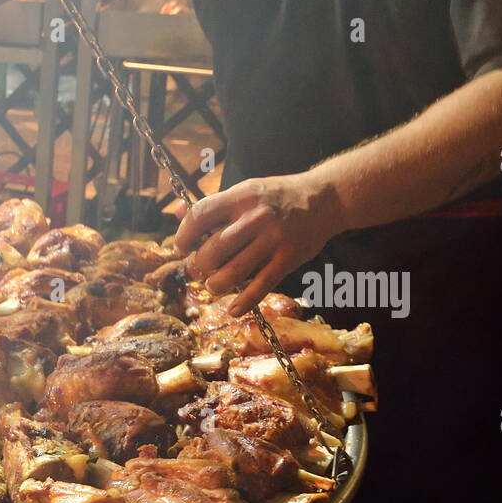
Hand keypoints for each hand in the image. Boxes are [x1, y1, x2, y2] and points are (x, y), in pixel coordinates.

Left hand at [173, 172, 345, 315]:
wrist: (324, 198)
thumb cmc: (276, 197)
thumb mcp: (245, 192)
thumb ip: (213, 205)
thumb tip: (177, 211)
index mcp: (240, 197)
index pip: (201, 215)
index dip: (184, 235)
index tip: (182, 247)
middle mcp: (256, 217)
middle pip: (213, 249)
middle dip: (200, 265)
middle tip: (202, 269)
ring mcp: (274, 238)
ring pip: (233, 271)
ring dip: (217, 285)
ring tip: (215, 285)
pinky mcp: (288, 258)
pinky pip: (261, 286)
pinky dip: (244, 302)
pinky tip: (234, 310)